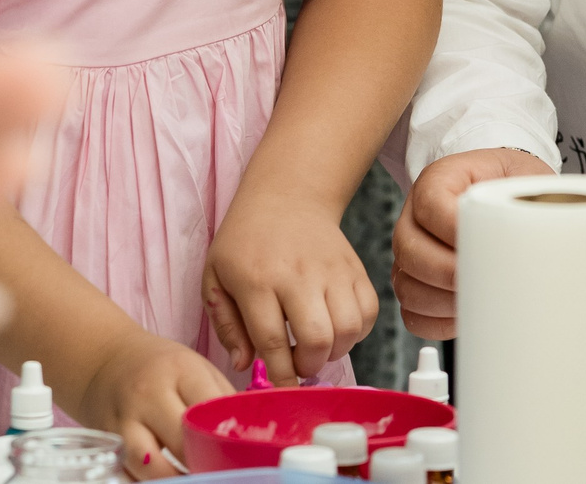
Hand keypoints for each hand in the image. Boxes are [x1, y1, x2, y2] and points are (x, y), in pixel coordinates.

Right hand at [71, 329, 229, 482]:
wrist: (107, 360)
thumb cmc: (161, 366)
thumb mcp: (196, 367)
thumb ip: (221, 398)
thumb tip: (249, 432)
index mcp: (179, 371)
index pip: (207, 410)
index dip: (224, 437)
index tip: (239, 455)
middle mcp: (148, 395)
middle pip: (180, 441)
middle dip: (202, 462)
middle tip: (219, 471)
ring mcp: (123, 420)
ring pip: (148, 465)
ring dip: (173, 478)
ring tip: (193, 479)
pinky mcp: (106, 441)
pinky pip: (126, 472)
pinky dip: (145, 480)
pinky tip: (165, 478)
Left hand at [203, 192, 375, 385]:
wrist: (286, 196)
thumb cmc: (245, 241)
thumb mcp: (215, 277)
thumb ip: (226, 324)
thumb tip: (244, 364)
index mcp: (257, 279)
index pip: (271, 339)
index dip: (278, 374)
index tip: (280, 390)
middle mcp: (299, 273)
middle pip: (317, 337)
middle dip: (309, 365)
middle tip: (298, 364)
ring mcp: (332, 269)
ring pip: (349, 328)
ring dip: (335, 350)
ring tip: (317, 346)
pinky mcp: (355, 267)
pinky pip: (369, 311)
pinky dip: (358, 331)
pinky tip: (336, 327)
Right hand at [391, 148, 552, 339]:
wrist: (502, 190)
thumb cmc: (512, 185)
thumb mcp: (522, 178)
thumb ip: (522, 201)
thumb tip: (533, 245)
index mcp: (437, 180)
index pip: (431, 206)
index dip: (455, 232)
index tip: (488, 248)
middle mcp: (414, 216)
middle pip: (411, 252)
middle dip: (451, 274)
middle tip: (488, 281)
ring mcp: (410, 252)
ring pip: (407, 287)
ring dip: (444, 303)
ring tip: (481, 300)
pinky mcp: (414, 282)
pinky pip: (413, 314)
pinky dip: (438, 322)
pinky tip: (466, 314)